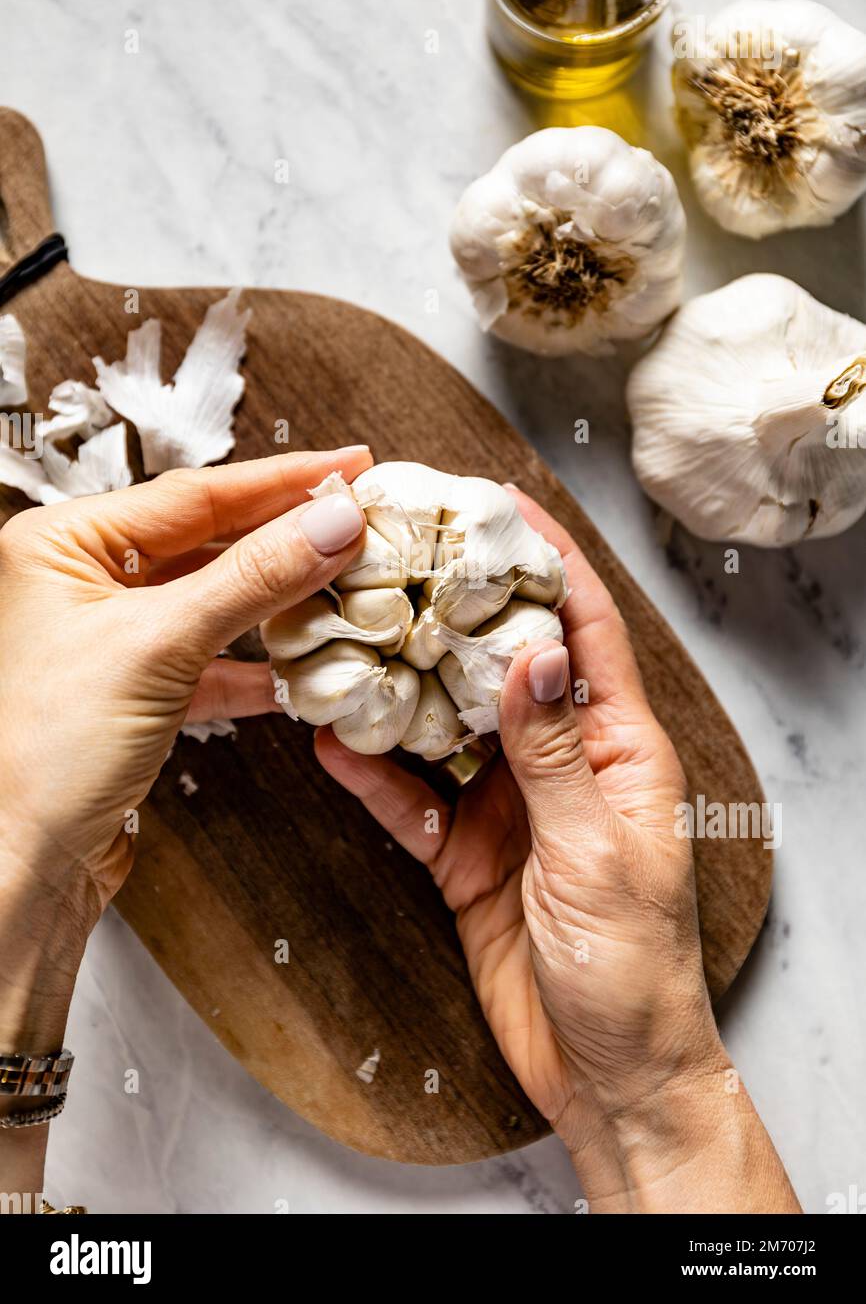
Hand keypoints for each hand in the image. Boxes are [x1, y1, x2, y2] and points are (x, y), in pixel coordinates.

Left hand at [0, 447, 370, 918]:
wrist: (20, 866)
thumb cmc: (43, 756)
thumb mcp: (160, 646)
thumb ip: (254, 578)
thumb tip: (329, 525)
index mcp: (62, 545)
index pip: (192, 494)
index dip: (280, 481)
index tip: (345, 469)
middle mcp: (80, 583)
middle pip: (206, 541)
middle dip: (284, 538)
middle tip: (356, 521)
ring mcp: (108, 639)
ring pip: (212, 600)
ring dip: (276, 602)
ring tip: (341, 586)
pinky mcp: (133, 693)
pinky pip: (209, 659)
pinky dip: (254, 665)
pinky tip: (297, 668)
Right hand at [316, 487, 799, 1212]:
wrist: (605, 1074)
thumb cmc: (633, 966)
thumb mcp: (596, 851)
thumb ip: (556, 752)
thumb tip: (532, 651)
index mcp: (621, 748)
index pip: (587, 632)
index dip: (548, 563)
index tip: (499, 505)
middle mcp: (563, 762)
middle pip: (503, 666)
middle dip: (454, 612)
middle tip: (397, 558)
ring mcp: (510, 805)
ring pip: (446, 726)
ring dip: (400, 691)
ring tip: (346, 640)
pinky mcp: (466, 853)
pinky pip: (412, 801)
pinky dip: (375, 777)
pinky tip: (336, 747)